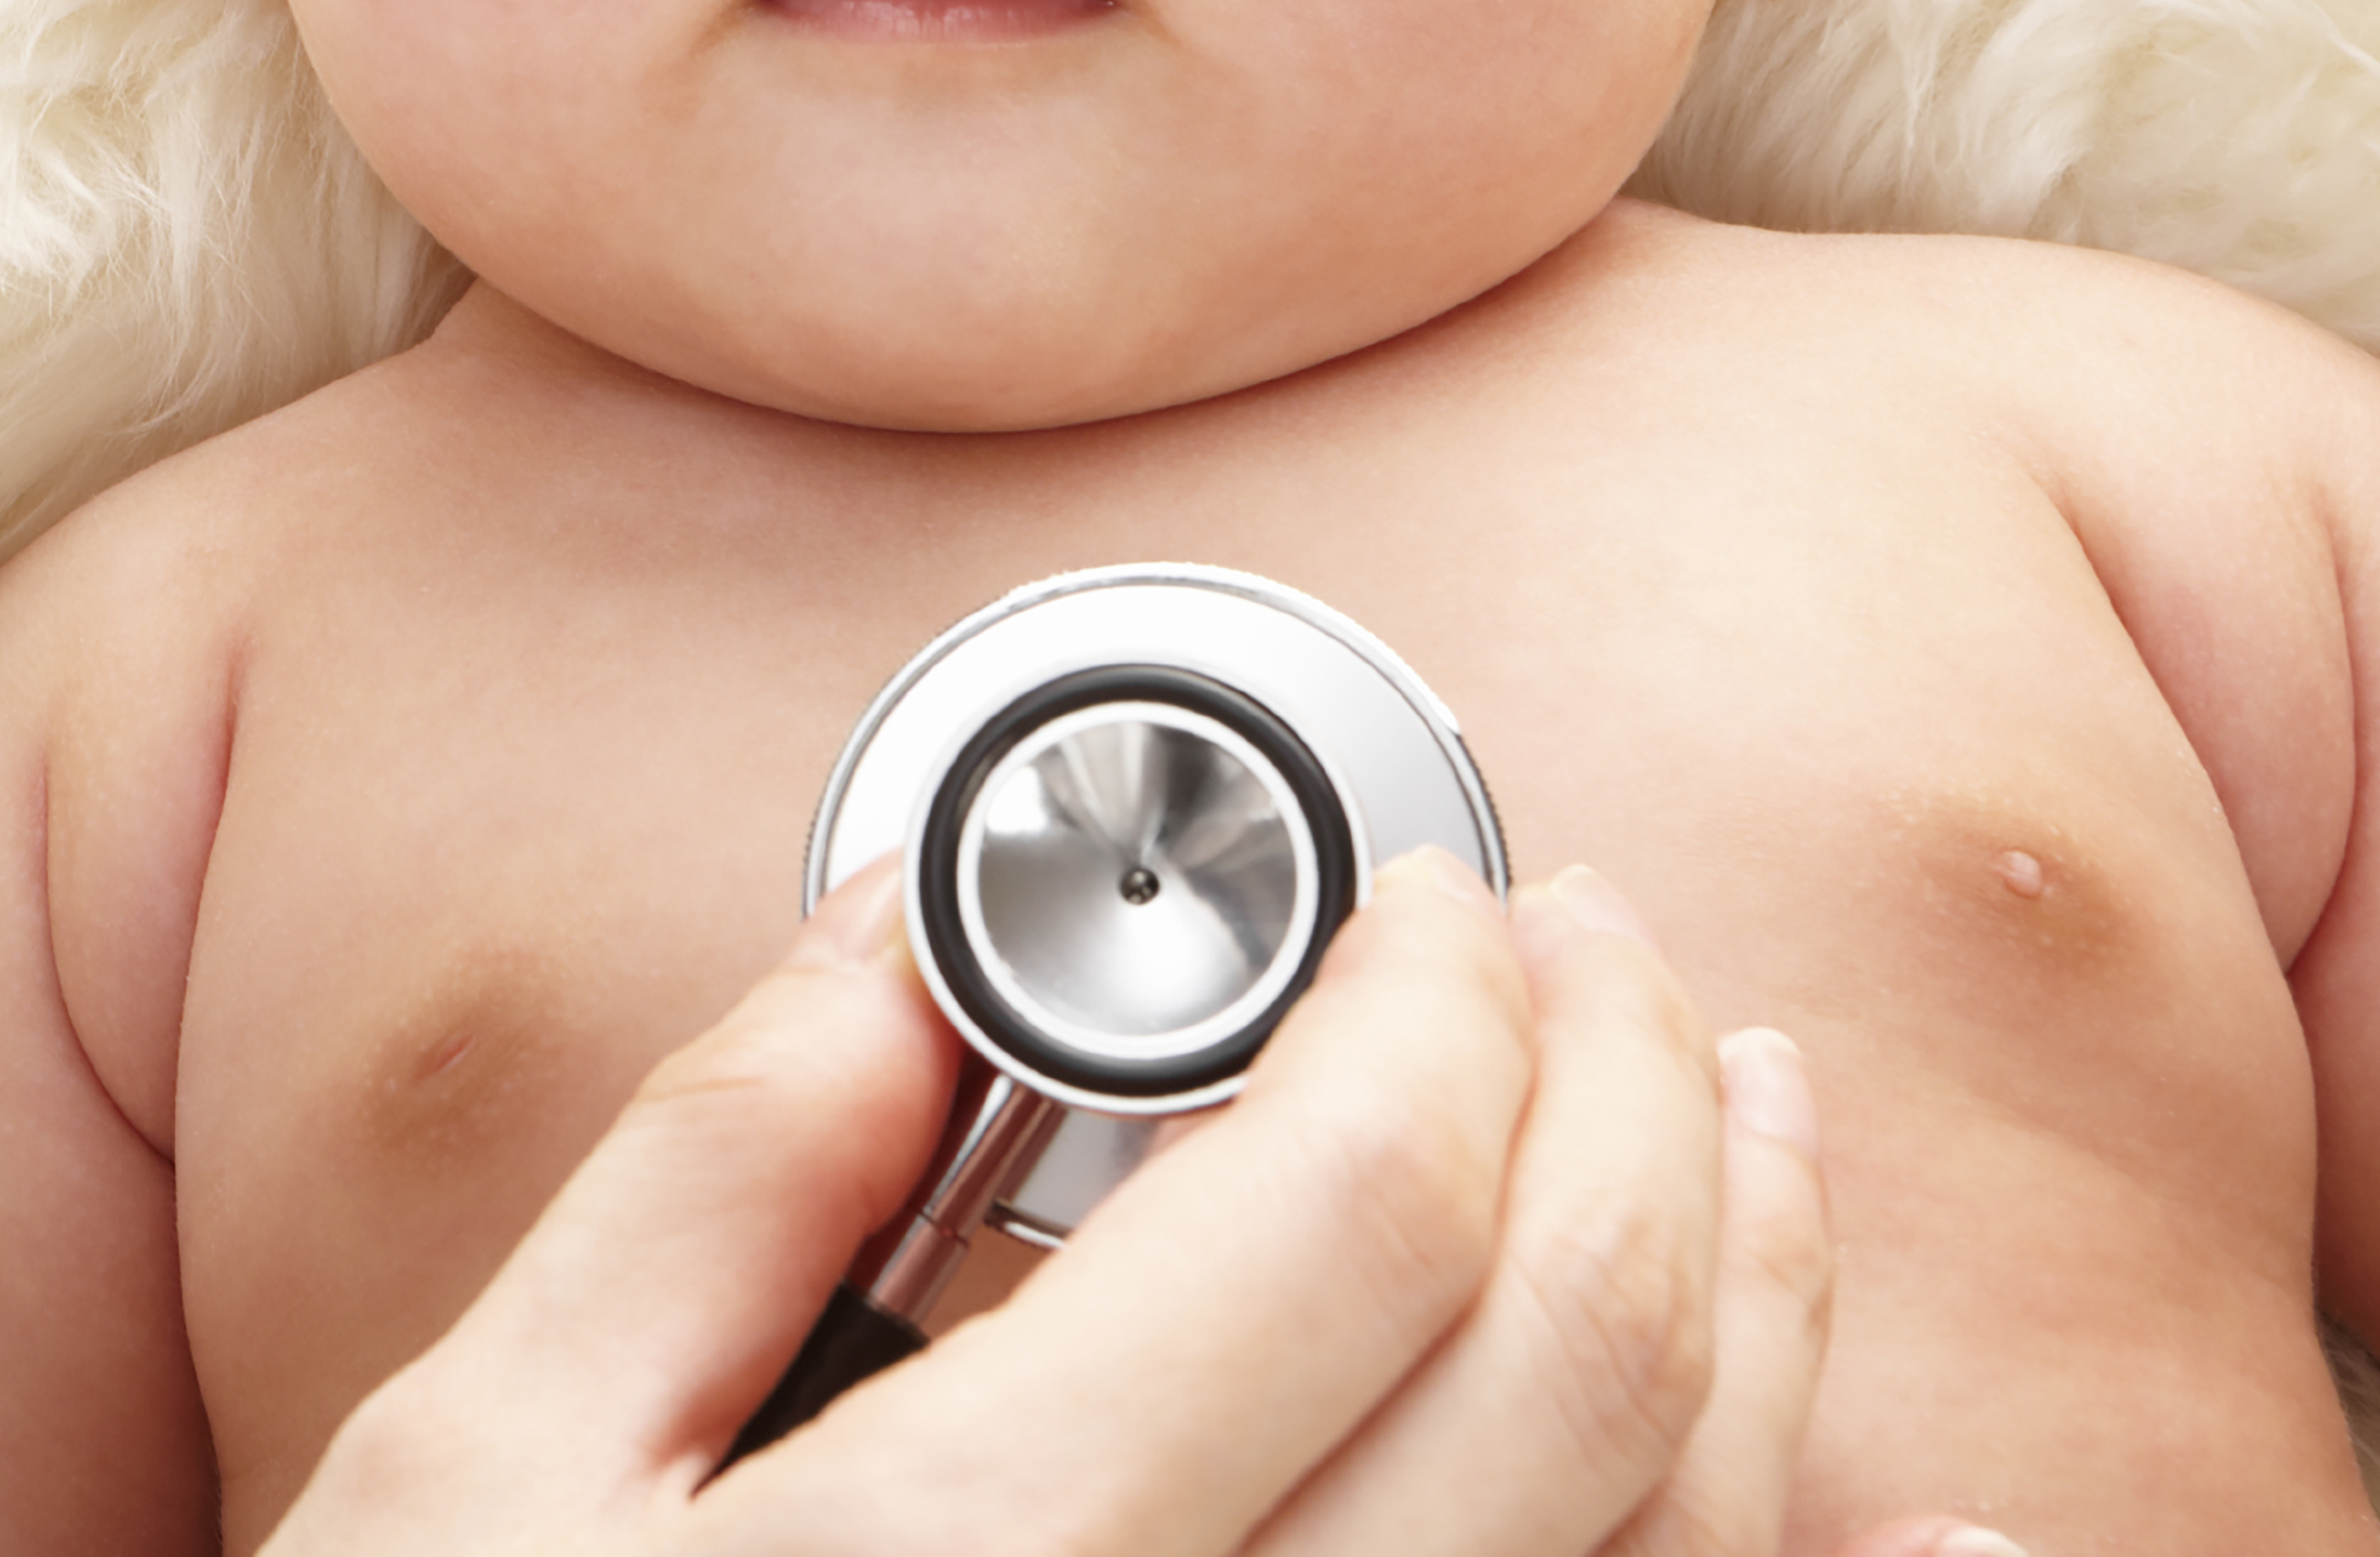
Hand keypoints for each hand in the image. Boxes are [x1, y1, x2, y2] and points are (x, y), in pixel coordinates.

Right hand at [261, 851, 2019, 1556]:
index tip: (1422, 890)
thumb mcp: (474, 1470)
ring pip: (1678, 1549)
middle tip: (1597, 942)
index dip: (1439, 988)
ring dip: (1762, 1294)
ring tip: (1748, 1115)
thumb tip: (902, 936)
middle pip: (1583, 1355)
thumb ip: (708, 1187)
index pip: (1362, 1199)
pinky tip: (1905, 1517)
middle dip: (1630, 1086)